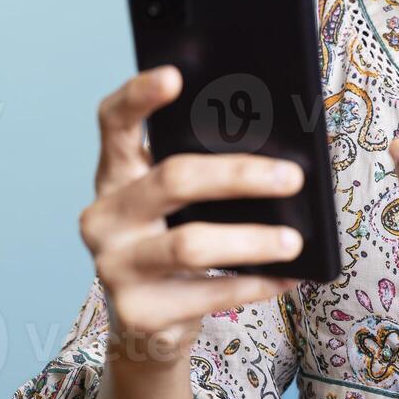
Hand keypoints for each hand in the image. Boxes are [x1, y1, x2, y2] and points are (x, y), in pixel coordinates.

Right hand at [79, 66, 305, 376]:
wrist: (145, 324)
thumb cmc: (172, 238)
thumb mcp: (176, 202)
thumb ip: (201, 168)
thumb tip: (278, 150)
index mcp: (115, 173)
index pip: (114, 122)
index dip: (139, 95)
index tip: (175, 75)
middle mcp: (104, 215)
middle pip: (172, 179)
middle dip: (239, 175)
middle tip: (292, 177)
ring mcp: (115, 266)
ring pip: (191, 244)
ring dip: (252, 240)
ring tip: (294, 240)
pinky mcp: (138, 312)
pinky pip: (209, 293)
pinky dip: (256, 284)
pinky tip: (288, 277)